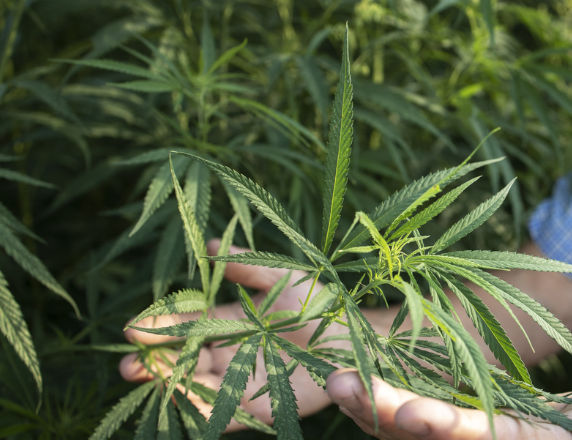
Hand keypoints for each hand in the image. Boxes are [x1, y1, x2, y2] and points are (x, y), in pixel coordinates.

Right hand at [118, 239, 338, 430]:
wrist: (356, 339)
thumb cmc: (322, 303)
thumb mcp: (283, 277)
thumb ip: (247, 266)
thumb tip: (210, 244)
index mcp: (232, 322)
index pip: (189, 325)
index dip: (161, 326)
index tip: (133, 328)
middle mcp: (231, 353)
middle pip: (185, 359)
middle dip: (155, 361)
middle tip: (128, 364)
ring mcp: (242, 381)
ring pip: (197, 386)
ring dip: (170, 385)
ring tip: (146, 381)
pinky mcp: (259, 408)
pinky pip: (222, 415)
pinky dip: (198, 413)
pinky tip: (178, 405)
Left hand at [325, 354, 571, 439]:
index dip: (443, 430)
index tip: (407, 412)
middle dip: (384, 416)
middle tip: (341, 384)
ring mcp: (479, 434)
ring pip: (413, 430)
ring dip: (373, 407)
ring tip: (336, 379)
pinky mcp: (471, 420)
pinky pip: (422, 411)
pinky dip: (389, 396)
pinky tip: (359, 373)